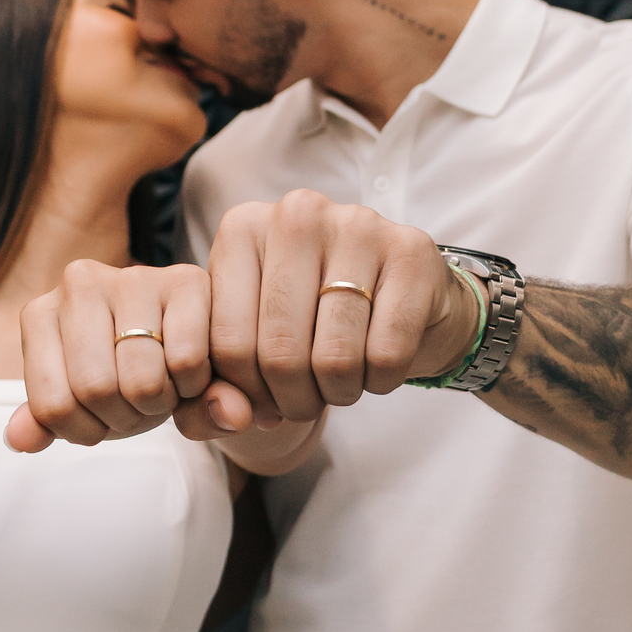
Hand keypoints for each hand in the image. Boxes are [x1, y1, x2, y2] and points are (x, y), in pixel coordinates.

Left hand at [6, 261, 252, 450]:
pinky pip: (185, 361)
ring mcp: (132, 276)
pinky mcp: (184, 280)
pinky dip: (193, 384)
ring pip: (141, 380)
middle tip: (140, 406)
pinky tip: (189, 370)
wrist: (181, 340)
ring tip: (165, 388)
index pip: (52, 407)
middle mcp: (79, 283)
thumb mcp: (79, 400)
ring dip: (161, 404)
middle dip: (127, 419)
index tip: (104, 417)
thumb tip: (18, 439)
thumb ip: (46, 421)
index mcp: (41, 314)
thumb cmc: (122, 370)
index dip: (87, 432)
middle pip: (96, 390)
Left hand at [173, 190, 475, 441]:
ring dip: (339, 393)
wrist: (397, 291)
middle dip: (294, 400)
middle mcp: (296, 214)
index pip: (228, 343)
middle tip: (306, 400)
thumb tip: (231, 417)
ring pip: (334, 358)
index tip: (265, 399)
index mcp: (243, 229)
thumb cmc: (312, 316)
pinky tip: (377, 365)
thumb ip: (220, 381)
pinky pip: (387, 353)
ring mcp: (358, 226)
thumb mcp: (253, 336)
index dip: (247, 393)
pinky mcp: (412, 252)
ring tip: (340, 382)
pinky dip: (381, 381)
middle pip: (280, 354)